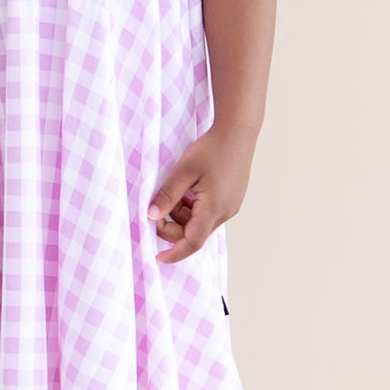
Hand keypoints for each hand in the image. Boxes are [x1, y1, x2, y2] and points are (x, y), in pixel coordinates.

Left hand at [145, 126, 255, 264]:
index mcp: (214, 208)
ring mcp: (230, 206)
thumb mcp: (184, 171)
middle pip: (195, 232)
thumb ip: (167, 195)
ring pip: (200, 222)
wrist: (238, 131)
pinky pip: (208, 212)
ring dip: (183, 214)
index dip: (175, 253)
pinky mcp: (231, 199)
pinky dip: (194, 207)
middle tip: (159, 204)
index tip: (159, 258)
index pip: (193, 242)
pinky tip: (190, 187)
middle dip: (173, 225)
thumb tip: (151, 216)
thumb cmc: (212, 149)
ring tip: (177, 189)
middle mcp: (225, 212)